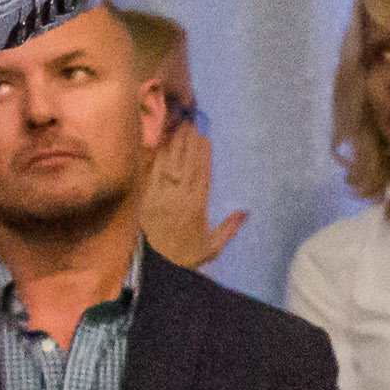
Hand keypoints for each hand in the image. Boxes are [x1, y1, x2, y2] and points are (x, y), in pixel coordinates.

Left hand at [140, 119, 245, 270]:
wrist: (148, 267)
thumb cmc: (181, 258)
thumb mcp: (210, 248)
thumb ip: (228, 229)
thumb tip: (245, 212)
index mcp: (196, 205)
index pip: (202, 173)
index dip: (203, 153)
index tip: (204, 137)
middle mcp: (178, 195)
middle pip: (185, 162)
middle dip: (189, 141)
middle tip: (191, 122)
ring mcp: (159, 194)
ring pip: (169, 162)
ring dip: (174, 143)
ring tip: (178, 127)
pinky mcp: (144, 195)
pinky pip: (151, 170)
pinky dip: (156, 155)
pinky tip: (159, 144)